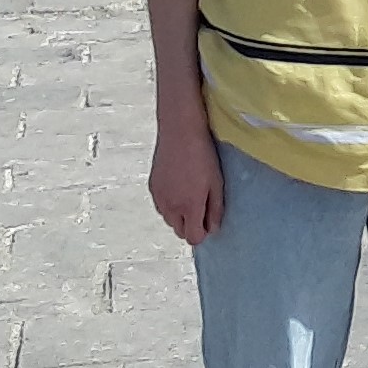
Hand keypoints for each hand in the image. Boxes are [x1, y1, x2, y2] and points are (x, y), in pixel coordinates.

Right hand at [149, 113, 224, 244]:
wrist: (179, 130)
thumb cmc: (202, 154)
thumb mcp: (216, 183)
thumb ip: (215, 210)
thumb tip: (212, 229)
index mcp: (189, 206)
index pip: (193, 238)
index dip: (202, 233)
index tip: (208, 221)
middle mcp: (170, 206)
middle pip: (179, 232)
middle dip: (190, 225)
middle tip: (200, 206)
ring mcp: (158, 197)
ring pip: (169, 219)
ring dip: (179, 215)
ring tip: (189, 193)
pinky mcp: (152, 187)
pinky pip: (161, 205)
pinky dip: (169, 203)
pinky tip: (178, 186)